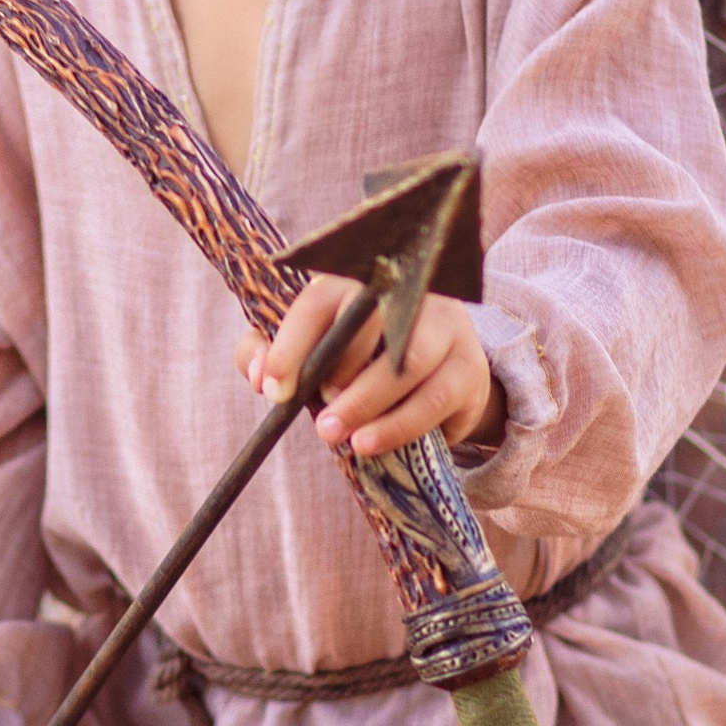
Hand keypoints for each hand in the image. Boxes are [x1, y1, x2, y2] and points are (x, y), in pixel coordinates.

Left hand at [237, 277, 501, 459]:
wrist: (436, 379)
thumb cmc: (358, 361)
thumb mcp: (312, 353)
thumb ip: (269, 356)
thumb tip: (258, 377)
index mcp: (356, 282)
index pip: (318, 302)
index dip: (290, 345)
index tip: (273, 389)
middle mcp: (406, 293)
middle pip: (368, 322)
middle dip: (336, 371)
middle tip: (316, 418)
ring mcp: (444, 326)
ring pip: (408, 360)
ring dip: (367, 401)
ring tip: (336, 435)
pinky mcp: (468, 367)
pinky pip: (433, 398)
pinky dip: (397, 425)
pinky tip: (368, 443)